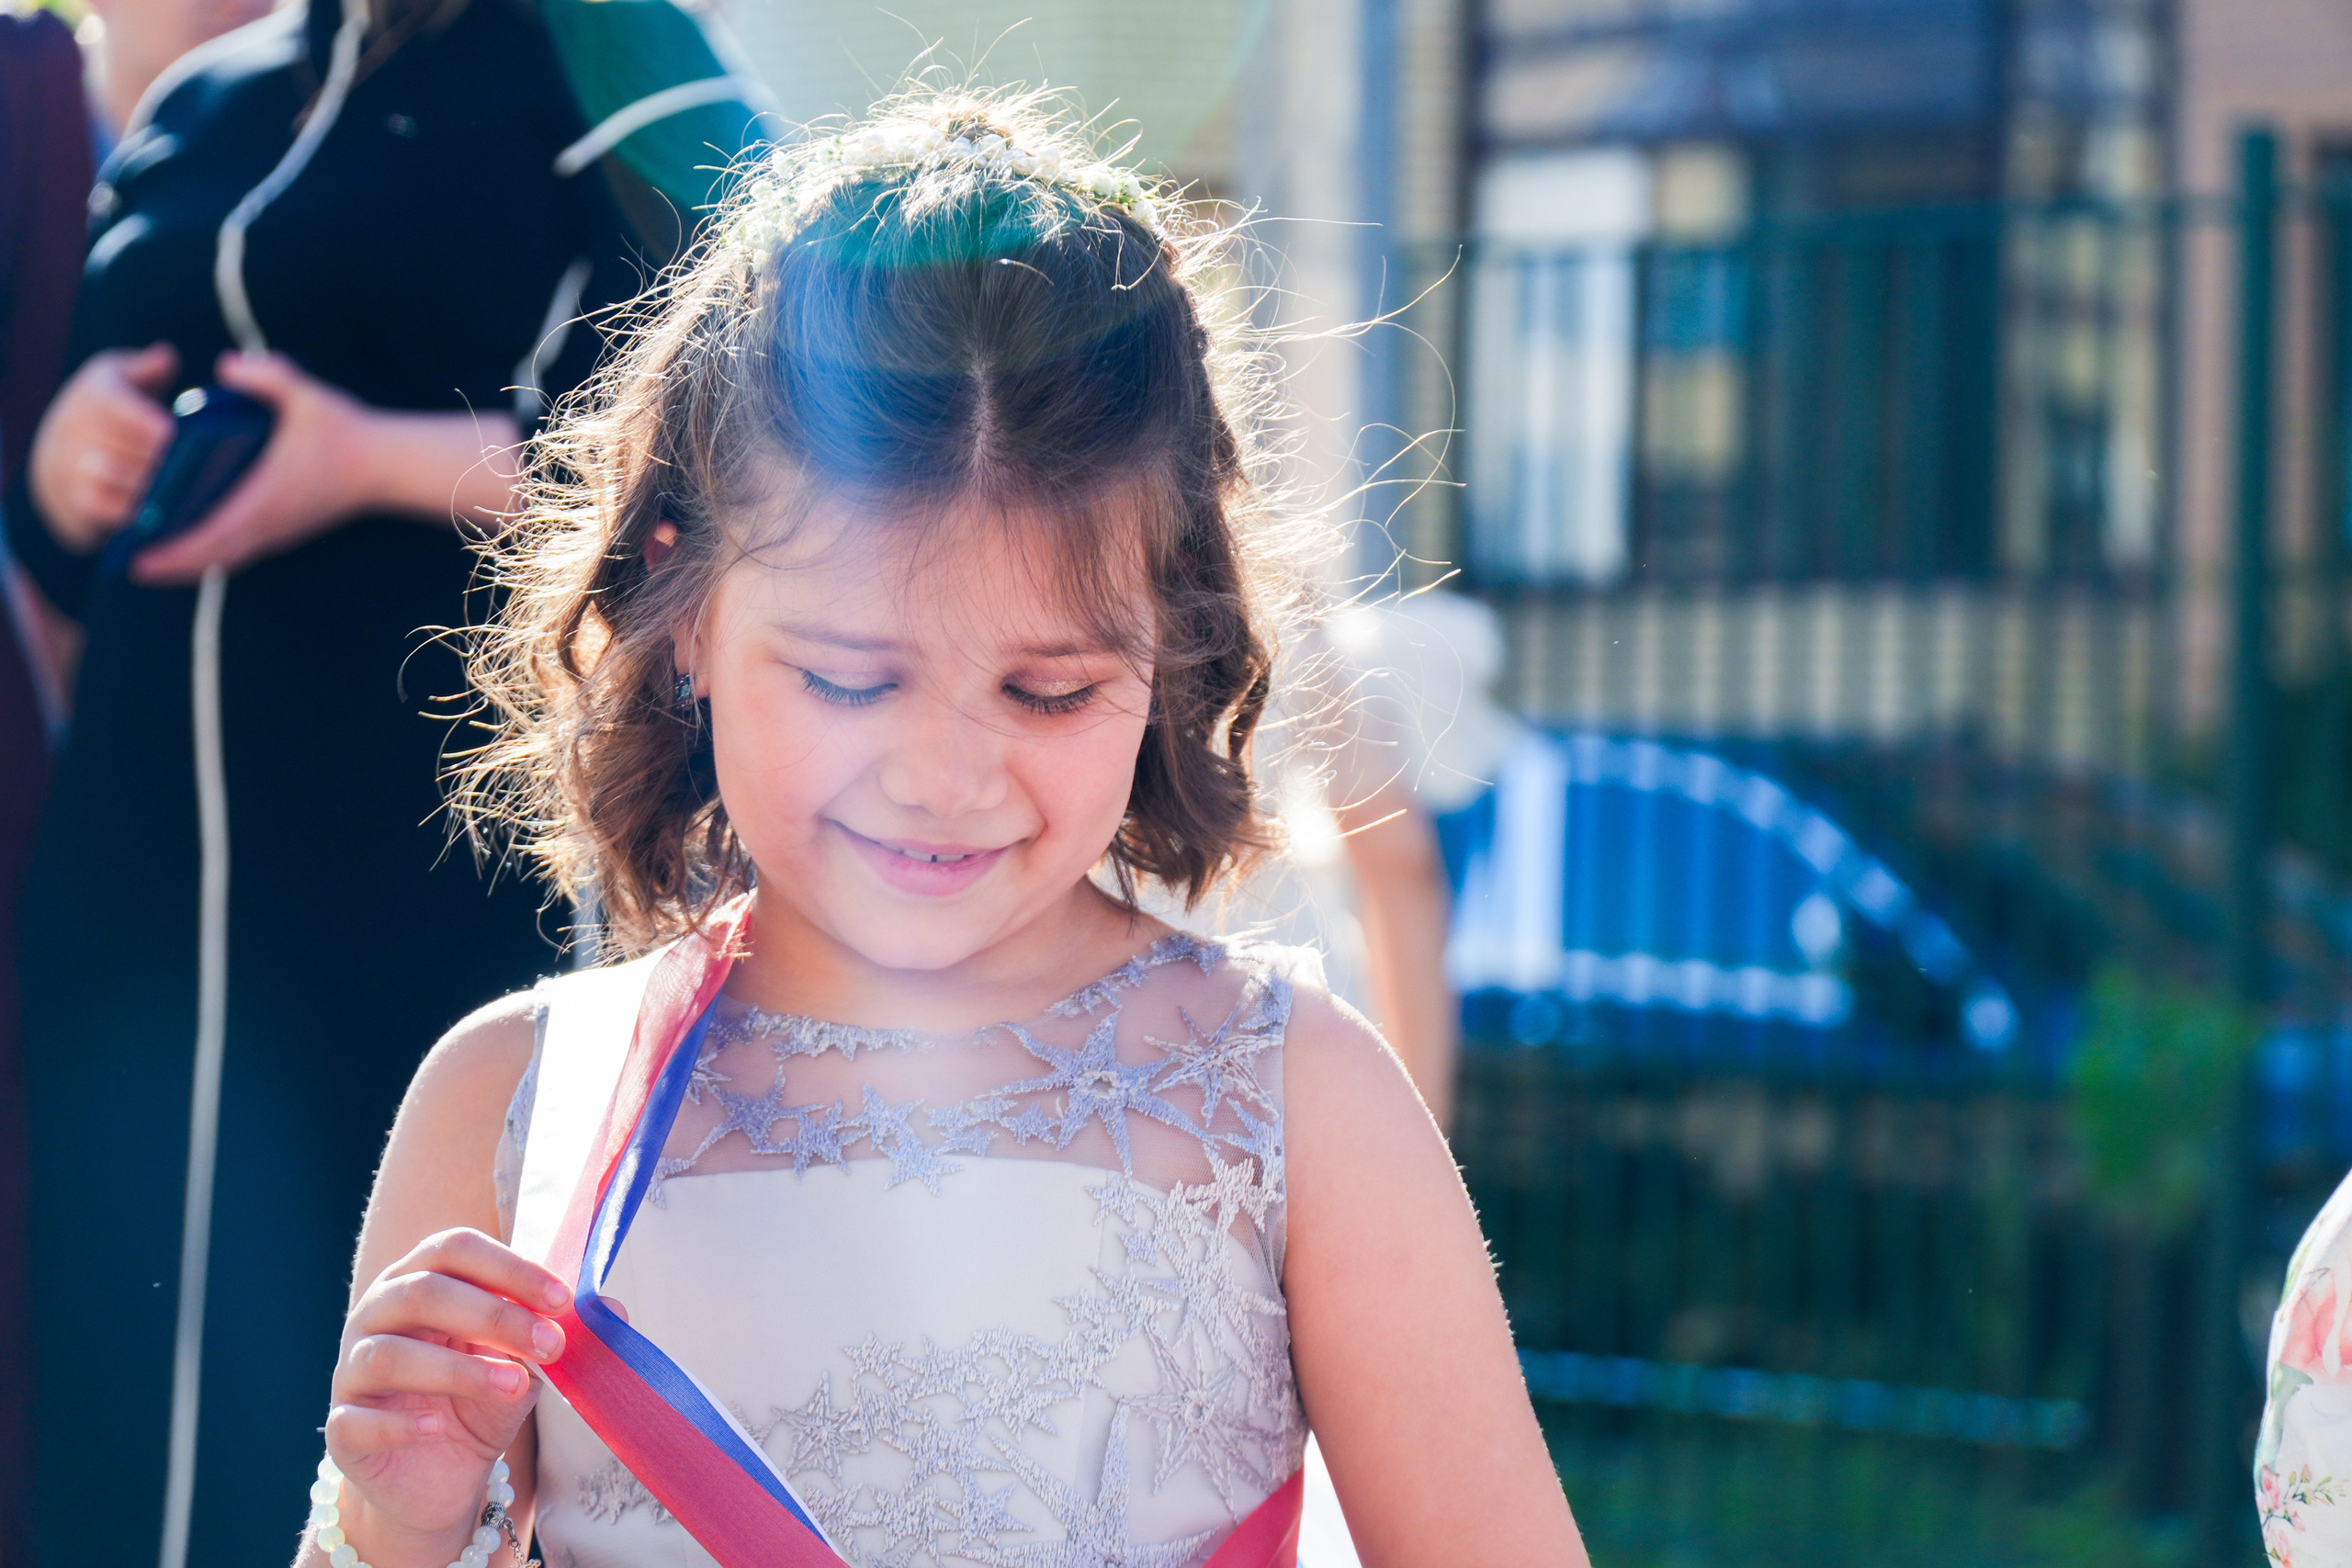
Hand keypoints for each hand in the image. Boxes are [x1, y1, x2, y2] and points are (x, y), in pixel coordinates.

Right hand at [26, 343, 178, 552]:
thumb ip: (147, 369)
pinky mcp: (75, 499)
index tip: (172, 432)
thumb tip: (166, 357)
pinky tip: (163, 509)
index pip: (111, 402)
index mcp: (94, 391)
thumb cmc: (111, 411)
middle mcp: (73, 426)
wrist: (63, 455)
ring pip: (108, 476)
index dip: (142, 419)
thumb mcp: (124, 378)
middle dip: (154, 456)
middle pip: (116, 443)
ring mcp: (70, 464)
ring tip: (180, 486)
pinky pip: (102, 507)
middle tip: (191, 466)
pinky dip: (131, 509)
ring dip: (145, 482)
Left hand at [129, 350, 378, 584]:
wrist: (385, 464)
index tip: (141, 557)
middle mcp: (270, 523)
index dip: (175, 549)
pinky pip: (238, 550)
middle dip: (171, 565)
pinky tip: (188, 548)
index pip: (214, 534)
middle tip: (132, 565)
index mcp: (268, 497)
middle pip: (212, 557)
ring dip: (189, 563)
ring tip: (151, 563)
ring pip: (225, 558)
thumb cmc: (346, 432)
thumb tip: (225, 366)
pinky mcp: (283, 529)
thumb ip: (267, 376)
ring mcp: (278, 530)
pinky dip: (209, 554)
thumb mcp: (309, 395)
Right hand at [325, 1228, 568, 1558]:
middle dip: (495, 1315)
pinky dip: (400, 1422)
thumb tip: (613, 1310)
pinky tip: (438, 1428)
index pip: (455, 1249)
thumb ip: (554, 1332)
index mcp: (419, 1282)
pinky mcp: (342, 1430)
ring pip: (389, 1354)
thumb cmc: (477, 1403)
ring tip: (515, 1385)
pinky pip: (356, 1420)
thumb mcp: (524, 1364)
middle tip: (551, 1343)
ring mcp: (352, 1373)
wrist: (439, 1479)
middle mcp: (376, 1317)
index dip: (509, 1268)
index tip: (562, 1298)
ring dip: (459, 1368)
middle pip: (423, 1293)